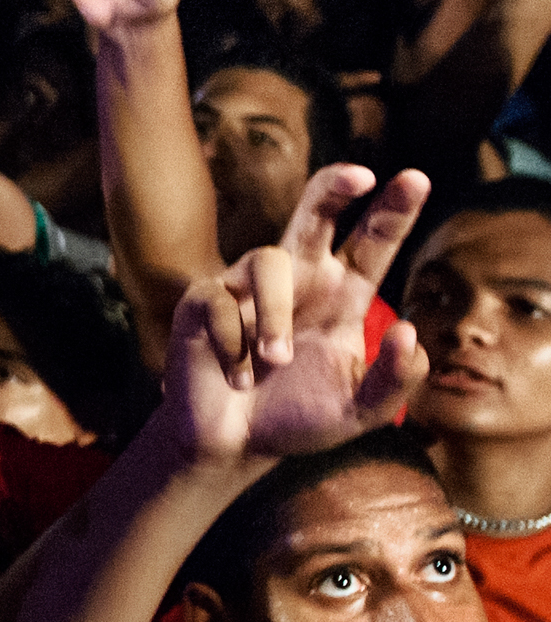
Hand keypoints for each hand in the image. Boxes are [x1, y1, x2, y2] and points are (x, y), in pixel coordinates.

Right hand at [168, 166, 428, 463]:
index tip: (416, 178)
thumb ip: (396, 379)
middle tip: (360, 176)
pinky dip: (233, 344)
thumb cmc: (298, 417)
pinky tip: (237, 377)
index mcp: (341, 293)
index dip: (395, 209)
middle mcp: (297, 278)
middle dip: (335, 186)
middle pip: (317, 211)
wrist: (232, 445)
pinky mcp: (204, 301)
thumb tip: (407, 332)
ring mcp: (247, 286)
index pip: (373, 241)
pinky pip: (219, 301)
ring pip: (266, 261)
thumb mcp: (362, 410)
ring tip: (274, 362)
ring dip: (274, 316)